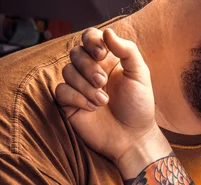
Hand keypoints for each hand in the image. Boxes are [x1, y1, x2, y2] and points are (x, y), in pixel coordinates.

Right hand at [55, 28, 169, 176]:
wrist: (132, 138)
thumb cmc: (138, 106)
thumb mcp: (139, 75)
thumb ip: (127, 50)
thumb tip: (107, 31)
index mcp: (107, 60)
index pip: (90, 37)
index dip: (91, 41)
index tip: (101, 54)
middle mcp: (91, 70)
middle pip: (76, 53)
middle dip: (88, 67)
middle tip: (103, 83)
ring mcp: (79, 87)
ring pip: (67, 71)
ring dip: (85, 86)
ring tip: (103, 102)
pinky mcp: (69, 104)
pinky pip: (61, 90)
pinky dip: (76, 97)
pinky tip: (92, 108)